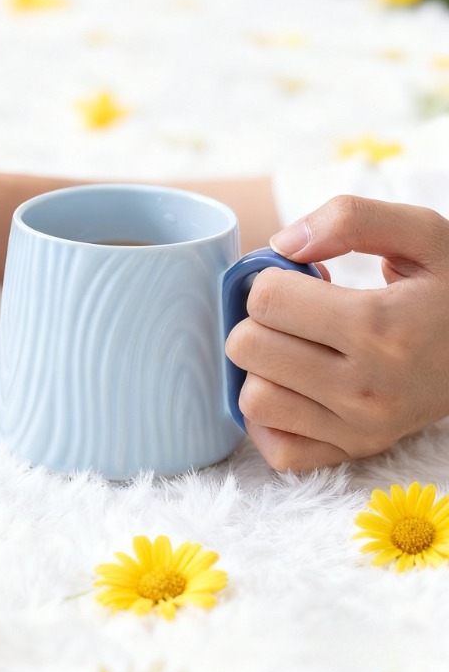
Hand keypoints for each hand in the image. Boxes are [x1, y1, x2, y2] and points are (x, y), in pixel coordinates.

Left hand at [225, 195, 448, 470]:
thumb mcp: (423, 233)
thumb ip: (351, 219)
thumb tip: (282, 244)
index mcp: (379, 326)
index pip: (266, 300)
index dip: (270, 279)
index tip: (298, 280)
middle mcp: (366, 387)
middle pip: (247, 348)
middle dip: (258, 320)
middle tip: (293, 314)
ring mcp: (360, 427)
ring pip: (253, 400)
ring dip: (260, 369)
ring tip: (296, 349)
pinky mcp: (355, 451)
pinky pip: (277, 450)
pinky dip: (271, 419)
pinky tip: (294, 387)